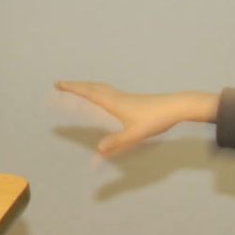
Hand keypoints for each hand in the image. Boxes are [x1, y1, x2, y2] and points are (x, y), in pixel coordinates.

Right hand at [55, 81, 218, 156]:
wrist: (176, 107)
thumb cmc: (155, 119)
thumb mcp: (135, 134)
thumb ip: (116, 142)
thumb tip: (98, 149)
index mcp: (113, 103)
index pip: (88, 93)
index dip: (73, 88)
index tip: (58, 84)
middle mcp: (117, 97)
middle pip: (92, 87)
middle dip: (76, 86)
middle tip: (62, 85)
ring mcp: (125, 97)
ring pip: (101, 87)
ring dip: (87, 86)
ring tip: (78, 88)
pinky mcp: (132, 99)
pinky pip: (108, 91)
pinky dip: (98, 90)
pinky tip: (103, 97)